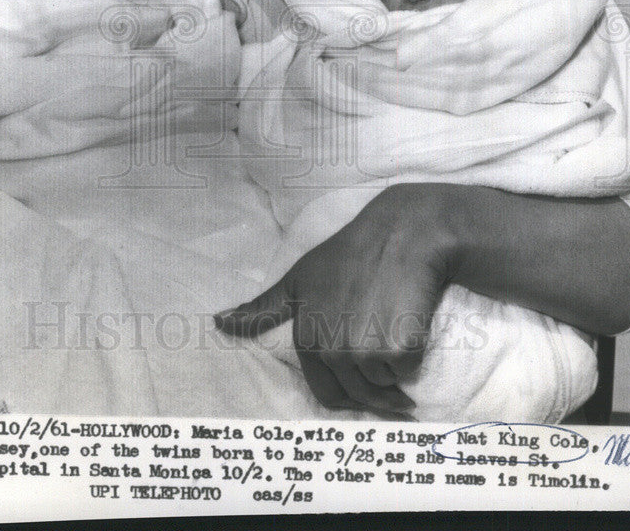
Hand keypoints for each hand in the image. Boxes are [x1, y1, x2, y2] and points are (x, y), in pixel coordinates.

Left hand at [216, 184, 456, 417]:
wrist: (399, 235)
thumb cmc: (347, 255)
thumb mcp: (297, 280)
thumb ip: (262, 309)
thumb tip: (218, 322)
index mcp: (308, 339)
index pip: (326, 392)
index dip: (346, 389)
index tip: (363, 381)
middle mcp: (333, 351)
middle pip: (357, 395)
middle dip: (374, 389)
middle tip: (386, 358)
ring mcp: (365, 351)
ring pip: (384, 385)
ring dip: (392, 373)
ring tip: (394, 332)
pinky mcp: (399, 349)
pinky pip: (406, 371)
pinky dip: (410, 358)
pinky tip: (409, 329)